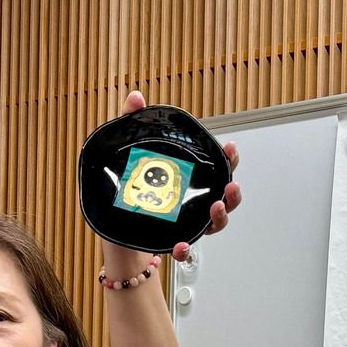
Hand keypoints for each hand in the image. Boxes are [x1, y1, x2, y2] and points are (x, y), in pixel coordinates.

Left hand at [100, 88, 242, 267]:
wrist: (113, 228)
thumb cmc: (126, 189)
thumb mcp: (127, 152)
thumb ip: (133, 122)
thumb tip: (135, 97)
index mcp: (189, 179)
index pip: (217, 167)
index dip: (229, 159)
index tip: (231, 149)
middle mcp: (193, 202)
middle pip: (226, 198)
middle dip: (233, 193)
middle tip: (230, 185)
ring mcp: (187, 223)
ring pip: (214, 224)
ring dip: (221, 217)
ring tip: (216, 208)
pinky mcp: (173, 241)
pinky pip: (185, 250)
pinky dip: (186, 250)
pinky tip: (181, 246)